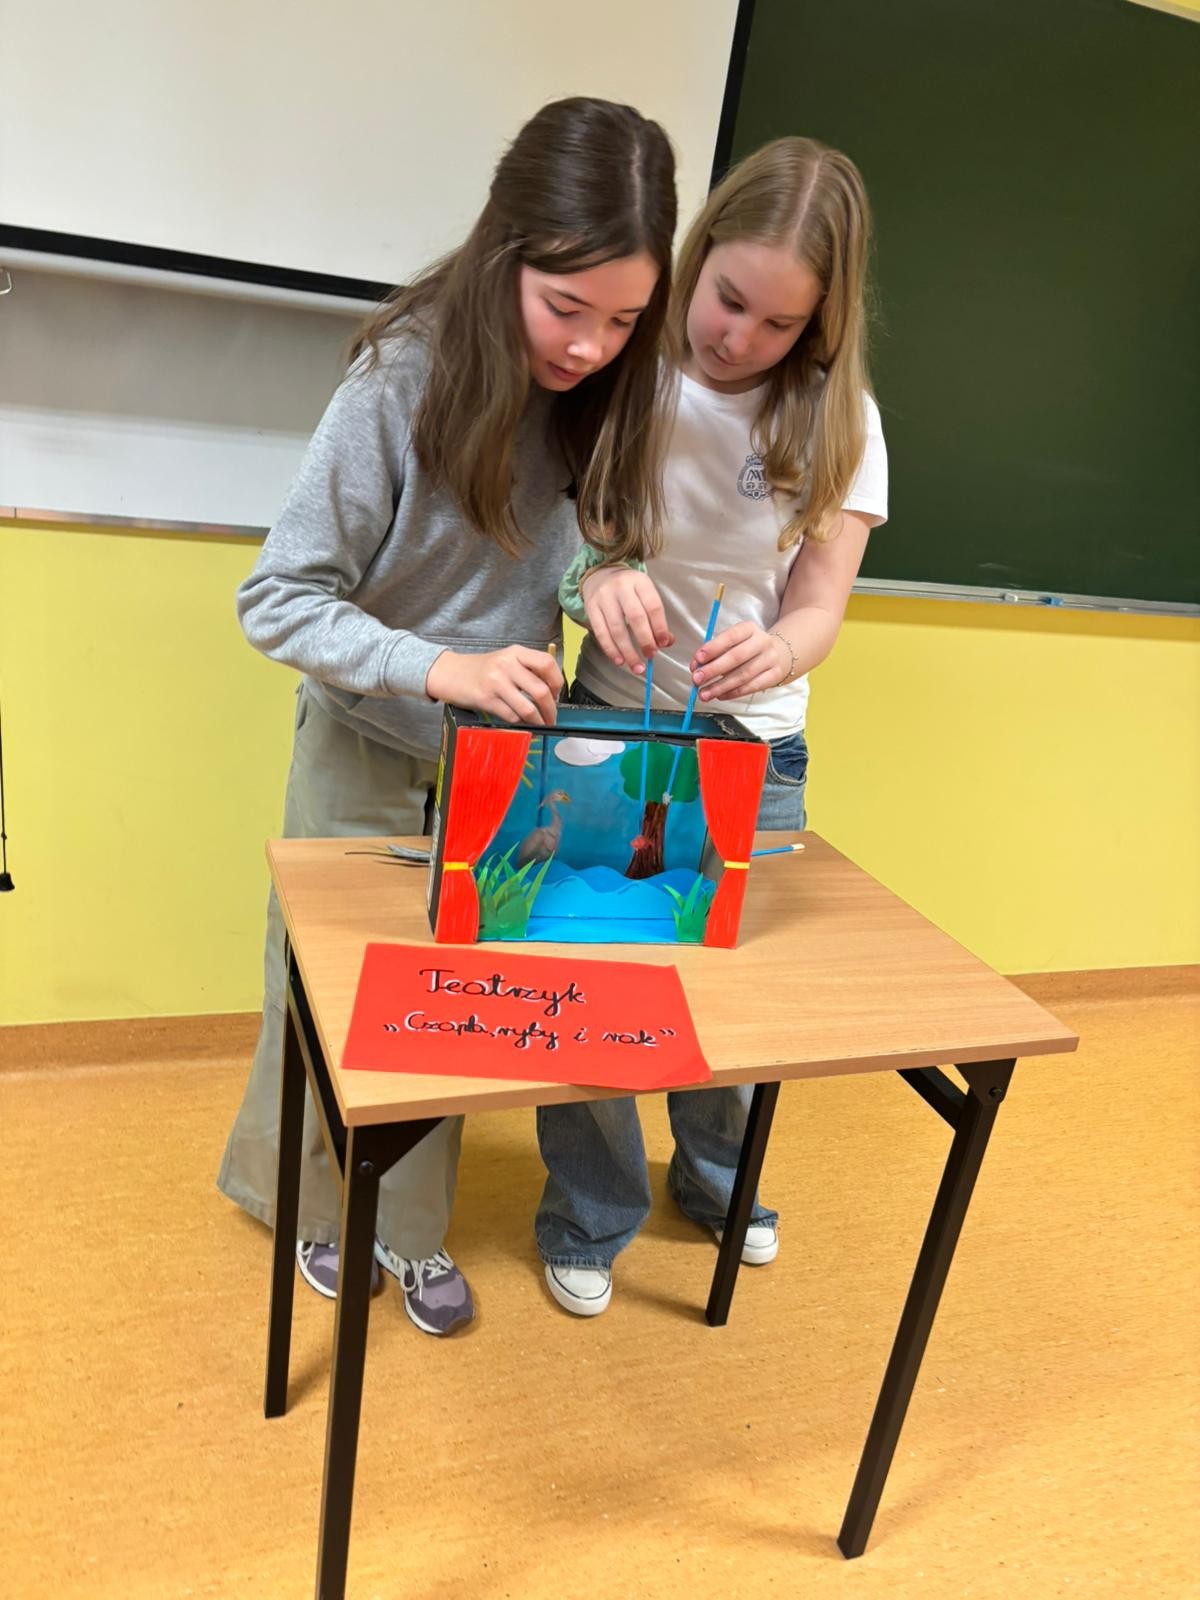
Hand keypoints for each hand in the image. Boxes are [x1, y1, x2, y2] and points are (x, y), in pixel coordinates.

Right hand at [425, 646, 563, 725]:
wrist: (450, 672)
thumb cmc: (482, 669)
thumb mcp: (506, 659)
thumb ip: (528, 669)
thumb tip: (553, 692)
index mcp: (516, 652)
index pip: (547, 664)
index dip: (557, 682)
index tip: (557, 694)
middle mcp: (507, 665)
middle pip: (541, 691)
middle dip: (551, 709)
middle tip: (552, 717)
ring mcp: (495, 682)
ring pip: (528, 708)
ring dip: (538, 721)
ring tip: (540, 723)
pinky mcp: (486, 699)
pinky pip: (511, 716)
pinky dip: (520, 723)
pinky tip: (521, 722)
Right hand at [580, 566, 672, 674]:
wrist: (600, 575)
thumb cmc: (628, 590)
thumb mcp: (645, 595)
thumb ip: (657, 618)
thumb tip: (666, 641)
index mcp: (640, 582)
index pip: (653, 606)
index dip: (660, 627)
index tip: (664, 643)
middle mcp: (621, 587)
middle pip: (635, 617)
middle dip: (645, 640)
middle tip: (651, 655)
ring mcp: (604, 598)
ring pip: (617, 628)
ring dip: (628, 651)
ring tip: (637, 666)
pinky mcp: (590, 608)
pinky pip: (601, 633)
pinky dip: (611, 650)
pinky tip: (619, 660)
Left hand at [691, 623, 791, 701]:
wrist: (778, 654)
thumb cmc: (747, 648)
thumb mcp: (733, 643)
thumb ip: (714, 652)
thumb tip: (696, 666)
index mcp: (749, 628)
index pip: (730, 636)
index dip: (713, 648)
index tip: (698, 659)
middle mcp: (762, 641)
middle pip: (736, 657)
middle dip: (714, 670)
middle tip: (697, 679)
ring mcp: (770, 658)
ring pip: (743, 675)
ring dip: (721, 686)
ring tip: (704, 694)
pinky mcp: (775, 675)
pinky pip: (752, 686)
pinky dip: (733, 693)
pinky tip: (720, 696)